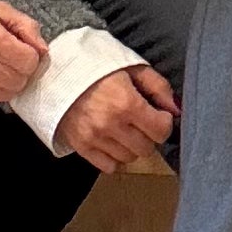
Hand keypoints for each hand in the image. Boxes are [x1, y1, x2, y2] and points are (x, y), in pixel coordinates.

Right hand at [0, 0, 48, 99]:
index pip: (28, 62)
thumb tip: (43, 51)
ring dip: (10, 82)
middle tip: (15, 59)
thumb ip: (27, 27)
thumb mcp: (1, 9)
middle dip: (23, 71)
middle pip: (18, 81)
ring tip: (3, 66)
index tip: (25, 50)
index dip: (32, 56)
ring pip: (5, 94)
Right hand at [57, 63, 179, 173]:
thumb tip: (176, 109)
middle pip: (146, 148)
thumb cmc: (95, 65)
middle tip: (141, 121)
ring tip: (124, 129)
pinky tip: (111, 141)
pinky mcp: (80, 146)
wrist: (55, 70)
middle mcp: (111, 125)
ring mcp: (94, 138)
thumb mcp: (131, 66)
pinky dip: (114, 157)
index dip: (164, 122)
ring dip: (131, 146)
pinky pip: (108, 166)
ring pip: (128, 158)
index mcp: (126, 103)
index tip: (158, 114)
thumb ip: (158, 87)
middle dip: (149, 135)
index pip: (161, 130)